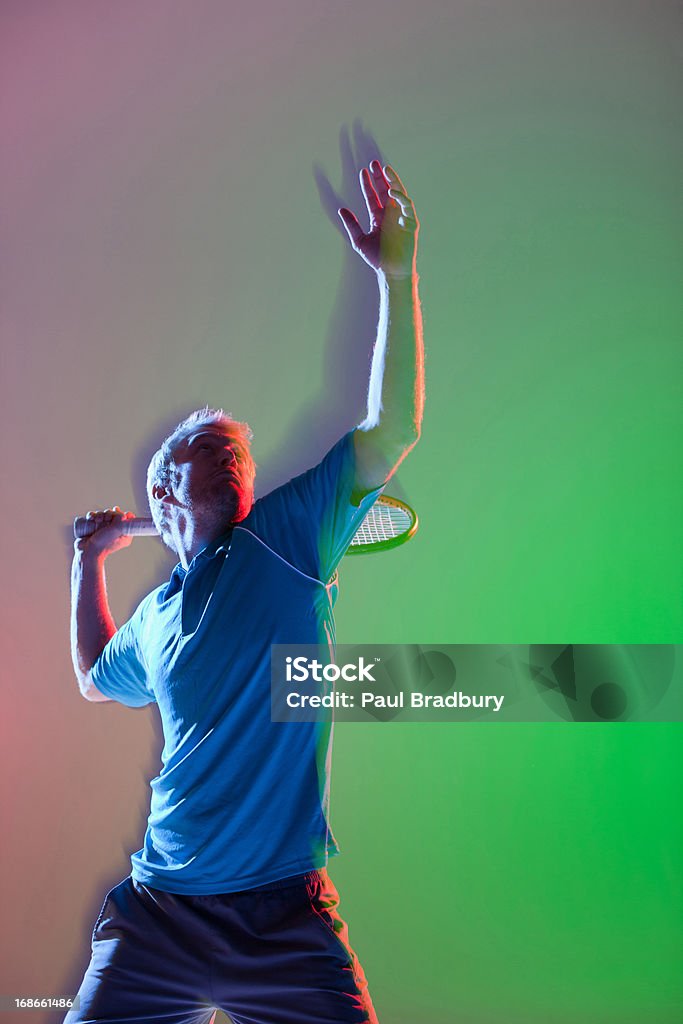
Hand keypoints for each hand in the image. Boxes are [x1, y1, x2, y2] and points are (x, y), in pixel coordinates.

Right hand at [75, 507, 134, 558]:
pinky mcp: (94, 528)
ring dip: (100, 515)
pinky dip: (92, 516)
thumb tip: (122, 513)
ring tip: (97, 521)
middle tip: (106, 519)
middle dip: (109, 514)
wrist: (87, 551)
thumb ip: (121, 519)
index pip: (128, 519)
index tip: (117, 514)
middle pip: (115, 514)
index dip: (123, 514)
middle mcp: (115, 531)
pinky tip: (91, 519)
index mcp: (124, 534)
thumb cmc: (103, 544)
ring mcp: (104, 529)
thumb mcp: (117, 530)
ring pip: (104, 514)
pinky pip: (94, 517)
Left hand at [338, 160, 418, 279]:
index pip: (373, 197)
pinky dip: (401, 198)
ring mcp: (401, 218)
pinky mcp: (411, 223)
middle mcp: (391, 215)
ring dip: (393, 181)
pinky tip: (393, 191)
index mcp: (379, 218)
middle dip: (381, 177)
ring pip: (399, 194)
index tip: (362, 172)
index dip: (368, 185)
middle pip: (386, 191)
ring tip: (385, 170)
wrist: (391, 272)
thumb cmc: (378, 258)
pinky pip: (407, 207)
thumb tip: (341, 210)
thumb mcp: (360, 240)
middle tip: (374, 163)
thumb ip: (352, 225)